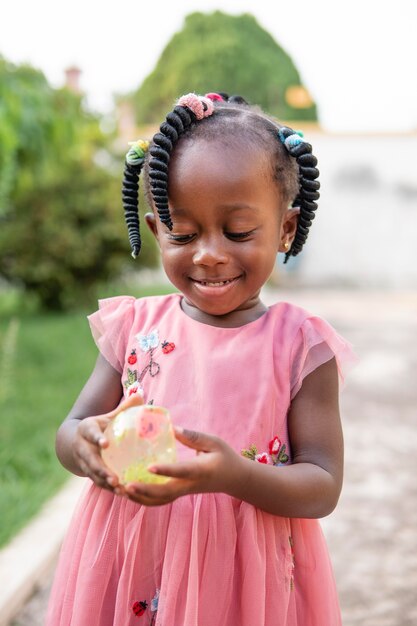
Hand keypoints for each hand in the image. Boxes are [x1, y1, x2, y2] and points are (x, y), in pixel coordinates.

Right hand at [73, 394, 143, 492]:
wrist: (74, 441)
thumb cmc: (99, 427)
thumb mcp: (107, 416)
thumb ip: (123, 408)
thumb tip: (140, 392)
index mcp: (86, 429)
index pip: (90, 433)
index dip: (97, 438)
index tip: (105, 444)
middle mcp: (82, 447)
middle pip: (90, 460)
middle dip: (101, 469)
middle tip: (114, 477)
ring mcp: (83, 462)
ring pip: (93, 474)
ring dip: (105, 482)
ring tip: (120, 488)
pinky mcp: (88, 473)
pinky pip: (98, 482)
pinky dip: (108, 488)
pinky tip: (123, 493)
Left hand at [125, 427, 248, 505]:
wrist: (234, 478)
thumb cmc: (225, 456)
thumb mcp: (214, 442)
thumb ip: (194, 437)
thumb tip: (172, 428)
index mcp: (201, 470)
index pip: (181, 471)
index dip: (166, 470)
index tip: (149, 466)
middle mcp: (190, 485)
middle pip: (165, 493)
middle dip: (144, 491)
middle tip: (125, 484)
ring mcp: (184, 492)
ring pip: (160, 501)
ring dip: (140, 498)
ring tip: (121, 489)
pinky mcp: (180, 494)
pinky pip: (160, 501)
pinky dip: (144, 500)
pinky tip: (130, 492)